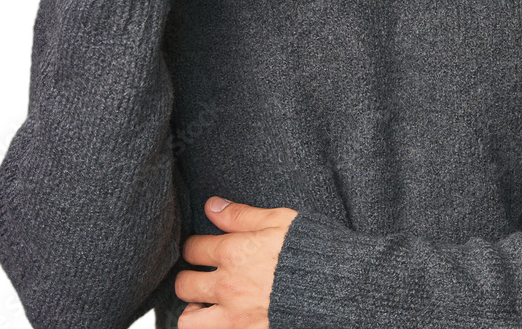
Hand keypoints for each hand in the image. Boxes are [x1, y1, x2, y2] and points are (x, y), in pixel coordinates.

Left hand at [175, 198, 298, 327]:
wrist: (336, 288)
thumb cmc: (311, 250)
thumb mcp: (279, 221)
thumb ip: (241, 215)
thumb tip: (212, 205)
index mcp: (235, 253)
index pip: (193, 248)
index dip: (195, 245)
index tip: (202, 247)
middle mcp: (228, 286)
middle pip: (185, 283)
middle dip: (189, 277)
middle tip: (202, 275)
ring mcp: (234, 317)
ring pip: (188, 319)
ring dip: (193, 310)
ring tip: (205, 304)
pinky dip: (212, 328)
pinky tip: (222, 319)